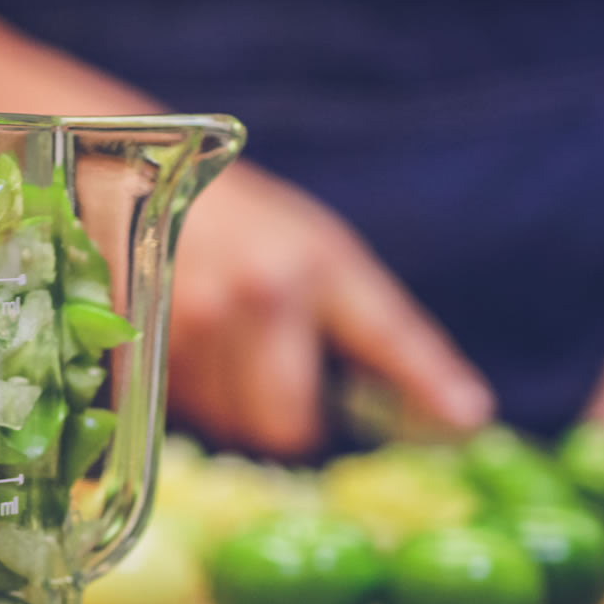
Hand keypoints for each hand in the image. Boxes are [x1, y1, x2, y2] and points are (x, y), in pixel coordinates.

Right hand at [166, 165, 493, 455]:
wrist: (135, 176)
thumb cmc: (242, 224)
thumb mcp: (320, 256)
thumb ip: (380, 332)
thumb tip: (463, 417)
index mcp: (318, 265)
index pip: (386, 337)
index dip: (428, 383)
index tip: (467, 420)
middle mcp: (258, 295)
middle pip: (285, 427)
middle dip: (288, 426)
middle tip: (285, 395)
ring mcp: (192, 324)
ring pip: (226, 424)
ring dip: (231, 409)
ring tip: (225, 352)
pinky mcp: (139, 345)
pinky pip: (180, 414)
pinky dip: (189, 403)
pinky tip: (189, 357)